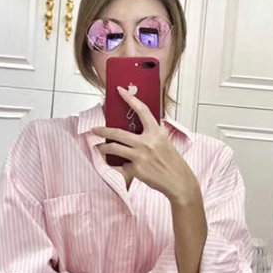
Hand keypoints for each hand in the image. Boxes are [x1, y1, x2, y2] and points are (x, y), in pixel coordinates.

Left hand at [90, 86, 199, 202]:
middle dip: (103, 130)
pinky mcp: (136, 169)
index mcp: (156, 132)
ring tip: (99, 148)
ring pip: (114, 148)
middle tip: (94, 129)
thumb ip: (151, 134)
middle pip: (118, 132)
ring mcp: (140, 156)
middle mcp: (147, 142)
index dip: (130, 98)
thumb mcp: (164, 141)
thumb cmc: (171, 162)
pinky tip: (120, 166)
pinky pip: (122, 164)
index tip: (120, 90)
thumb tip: (134, 130)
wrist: (178, 181)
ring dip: (103, 148)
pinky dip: (120, 165)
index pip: (141, 110)